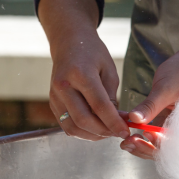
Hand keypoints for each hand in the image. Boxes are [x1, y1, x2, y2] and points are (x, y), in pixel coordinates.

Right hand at [38, 0, 129, 140]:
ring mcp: (55, 96)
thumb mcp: (109, 71)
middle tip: (118, 133)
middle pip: (84, 119)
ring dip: (93, 135)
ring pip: (73, 126)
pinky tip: (96, 129)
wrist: (69, 43)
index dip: (114, 122)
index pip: (99, 106)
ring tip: (108, 132)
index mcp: (80, 74)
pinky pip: (67, 125)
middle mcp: (63, 86)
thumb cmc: (93, 54)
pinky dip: (82, 132)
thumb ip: (112, 97)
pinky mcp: (52, 103)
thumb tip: (116, 121)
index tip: (125, 131)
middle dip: (104, 131)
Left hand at [120, 43, 178, 158]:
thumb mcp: (164, 88)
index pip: (171, 146)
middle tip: (125, 143)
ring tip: (125, 141)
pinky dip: (142, 138)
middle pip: (164, 150)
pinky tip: (130, 134)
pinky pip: (155, 138)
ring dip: (141, 146)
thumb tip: (135, 119)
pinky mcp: (168, 125)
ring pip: (158, 147)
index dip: (153, 146)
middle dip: (144, 149)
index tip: (138, 137)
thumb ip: (150, 106)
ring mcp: (176, 129)